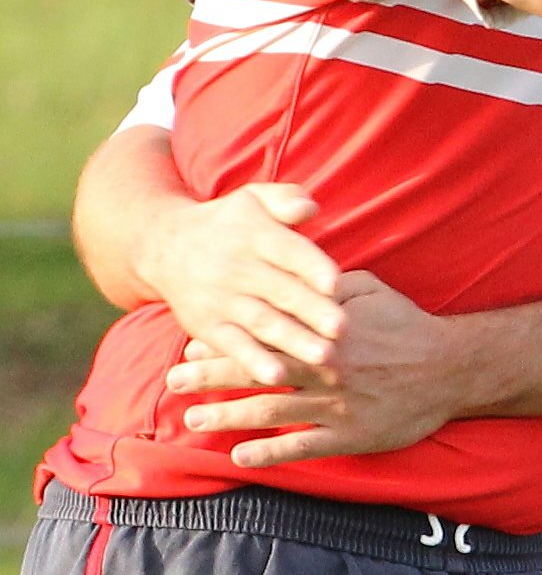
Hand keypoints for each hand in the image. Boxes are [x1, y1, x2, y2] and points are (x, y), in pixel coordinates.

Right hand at [140, 183, 343, 386]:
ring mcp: (221, 300)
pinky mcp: (207, 326)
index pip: (289, 251)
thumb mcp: (253, 197)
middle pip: (281, 291)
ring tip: (323, 356)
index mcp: (256, 235)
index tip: (337, 284)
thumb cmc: (228, 222)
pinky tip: (278, 376)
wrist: (165, 247)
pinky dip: (254, 362)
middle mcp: (238, 268)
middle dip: (312, 311)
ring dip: (293, 341)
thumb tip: (311, 208)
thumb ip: (286, 199)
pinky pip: (232, 346)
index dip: (312, 267)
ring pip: (262, 322)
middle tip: (342, 328)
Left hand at [166, 271, 455, 467]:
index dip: (227, 342)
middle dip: (211, 377)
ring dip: (229, 415)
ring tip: (192, 419)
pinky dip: (271, 452)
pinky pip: (304, 446)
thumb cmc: (408, 324)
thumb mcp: (370, 289)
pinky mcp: (350, 435)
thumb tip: (296, 275)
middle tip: (172, 380)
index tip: (192, 344)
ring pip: (272, 411)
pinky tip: (240, 456)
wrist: (451, 366)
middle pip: (258, 373)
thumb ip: (329, 284)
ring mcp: (336, 405)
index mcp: (324, 333)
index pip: (265, 336)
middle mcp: (324, 370)